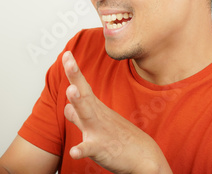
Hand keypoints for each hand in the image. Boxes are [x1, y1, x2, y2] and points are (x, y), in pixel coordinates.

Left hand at [62, 51, 171, 173]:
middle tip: (68, 60)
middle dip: (75, 76)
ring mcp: (99, 131)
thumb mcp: (97, 124)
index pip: (83, 86)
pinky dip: (81, 150)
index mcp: (95, 108)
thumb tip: (67, 107)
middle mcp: (96, 115)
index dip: (74, 71)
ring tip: (71, 90)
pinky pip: (89, 148)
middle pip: (84, 92)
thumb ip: (79, 115)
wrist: (144, 158)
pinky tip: (74, 151)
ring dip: (79, 102)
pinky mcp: (101, 149)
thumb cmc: (119, 139)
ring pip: (87, 114)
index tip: (66, 53)